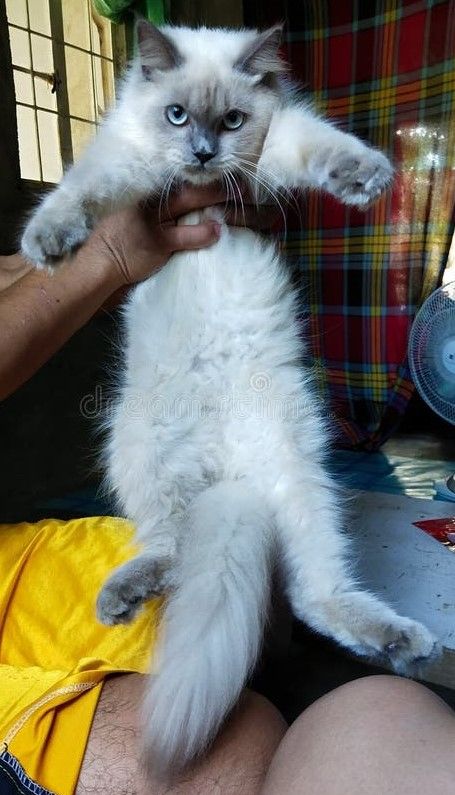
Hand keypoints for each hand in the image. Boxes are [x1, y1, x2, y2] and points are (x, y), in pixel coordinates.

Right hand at [82, 184, 282, 288]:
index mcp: (156, 190)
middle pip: (200, 187)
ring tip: (254, 209)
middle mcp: (158, 198)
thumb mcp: (144, 218)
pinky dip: (203, 233)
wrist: (99, 261)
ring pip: (198, 203)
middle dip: (230, 187)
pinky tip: (221, 232)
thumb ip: (168, 211)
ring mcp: (156, 219)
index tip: (243, 182)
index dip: (218, 179)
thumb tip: (200, 210)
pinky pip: (184, 235)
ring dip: (227, 205)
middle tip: (257, 191)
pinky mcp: (156, 242)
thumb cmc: (122, 240)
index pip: (192, 179)